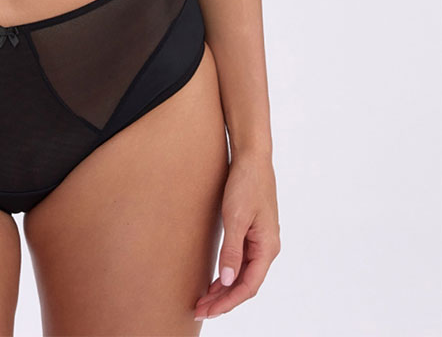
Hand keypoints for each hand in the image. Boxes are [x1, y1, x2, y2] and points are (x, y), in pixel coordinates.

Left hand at [194, 149, 279, 320]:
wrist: (252, 157)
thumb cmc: (246, 184)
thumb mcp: (236, 217)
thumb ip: (232, 250)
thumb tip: (227, 281)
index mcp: (267, 247)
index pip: (248, 286)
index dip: (227, 302)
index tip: (207, 310)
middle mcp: (267, 247)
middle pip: (245, 283)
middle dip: (223, 299)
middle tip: (200, 309)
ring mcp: (261, 240)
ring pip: (244, 274)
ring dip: (225, 288)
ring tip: (204, 298)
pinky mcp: (253, 231)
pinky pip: (242, 261)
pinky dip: (228, 273)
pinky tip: (216, 278)